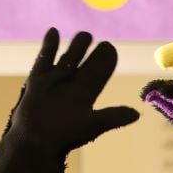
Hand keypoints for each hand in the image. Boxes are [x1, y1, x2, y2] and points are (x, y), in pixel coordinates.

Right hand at [0, 28, 138, 172]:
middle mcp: (72, 86)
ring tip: (86, 34)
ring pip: (68, 58)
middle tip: (106, 42)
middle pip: (86, 64)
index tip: (112, 49)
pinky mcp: (38, 80)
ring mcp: (55, 81)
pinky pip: (45, 59)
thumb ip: (112, 117)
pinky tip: (54, 31)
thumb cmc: (64, 136)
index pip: (100, 73)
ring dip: (76, 46)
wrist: (35, 142)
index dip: (107, 62)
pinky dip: (49, 45)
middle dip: (95, 53)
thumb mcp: (92, 125)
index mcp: (86, 94)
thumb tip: (136, 114)